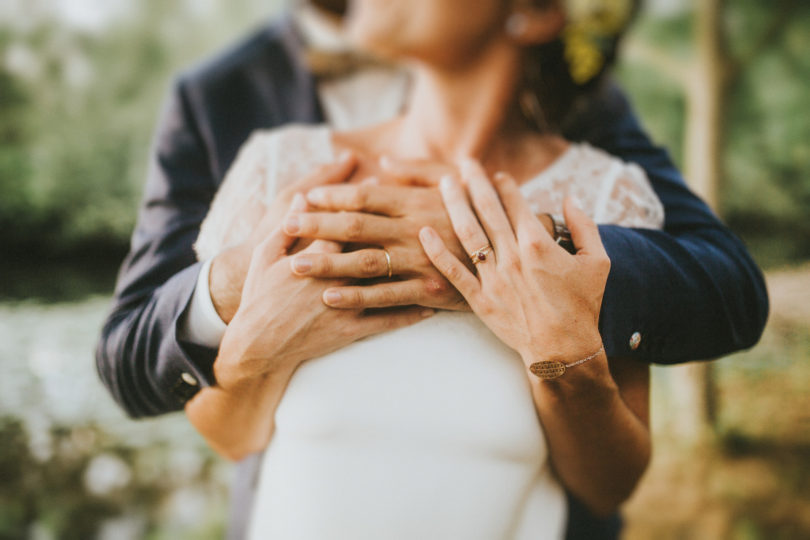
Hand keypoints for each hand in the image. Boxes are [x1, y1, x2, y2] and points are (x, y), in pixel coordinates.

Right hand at [214, 195, 432, 391]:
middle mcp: (336, 277)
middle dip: (400, 227)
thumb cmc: (259, 296)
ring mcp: (347, 305)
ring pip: (388, 282)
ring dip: (416, 267)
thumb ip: (286, 227)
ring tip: (441, 253)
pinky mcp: (352, 329)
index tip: (389, 184)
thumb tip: (302, 199)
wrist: (259, 345)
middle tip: (424, 210)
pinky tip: (434, 304)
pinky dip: (413, 312)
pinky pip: (389, 319)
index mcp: (315, 254)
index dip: (369, 201)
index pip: (348, 220)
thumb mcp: (264, 255)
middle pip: (376, 246)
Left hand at [283, 178, 469, 310]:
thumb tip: (382, 161)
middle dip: (318, 225)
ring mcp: (423, 261)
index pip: (367, 196)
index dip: (333, 195)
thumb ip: (417, 170)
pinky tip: (331, 297)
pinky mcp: (432, 290)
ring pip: (366, 261)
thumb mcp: (457, 181)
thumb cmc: (485, 210)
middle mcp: (415, 229)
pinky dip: (359, 297)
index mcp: (418, 202)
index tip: (305, 196)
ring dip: (329, 262)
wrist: (523, 249)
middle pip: (357, 226)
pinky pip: (389, 296)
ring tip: (295, 263)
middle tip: (286, 225)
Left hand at [418, 160, 609, 368]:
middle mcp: (512, 256)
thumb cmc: (584, 306)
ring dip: (454, 204)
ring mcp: (493, 278)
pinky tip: (423, 232)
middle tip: (465, 162)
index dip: (505, 185)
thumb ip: (585, 226)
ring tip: (444, 183)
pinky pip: (453, 272)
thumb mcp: (599, 262)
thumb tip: (570, 198)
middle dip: (475, 182)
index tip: (496, 174)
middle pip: (488, 209)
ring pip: (468, 233)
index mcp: (539, 244)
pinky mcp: (479, 300)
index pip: (516, 204)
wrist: (565, 349)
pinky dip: (437, 252)